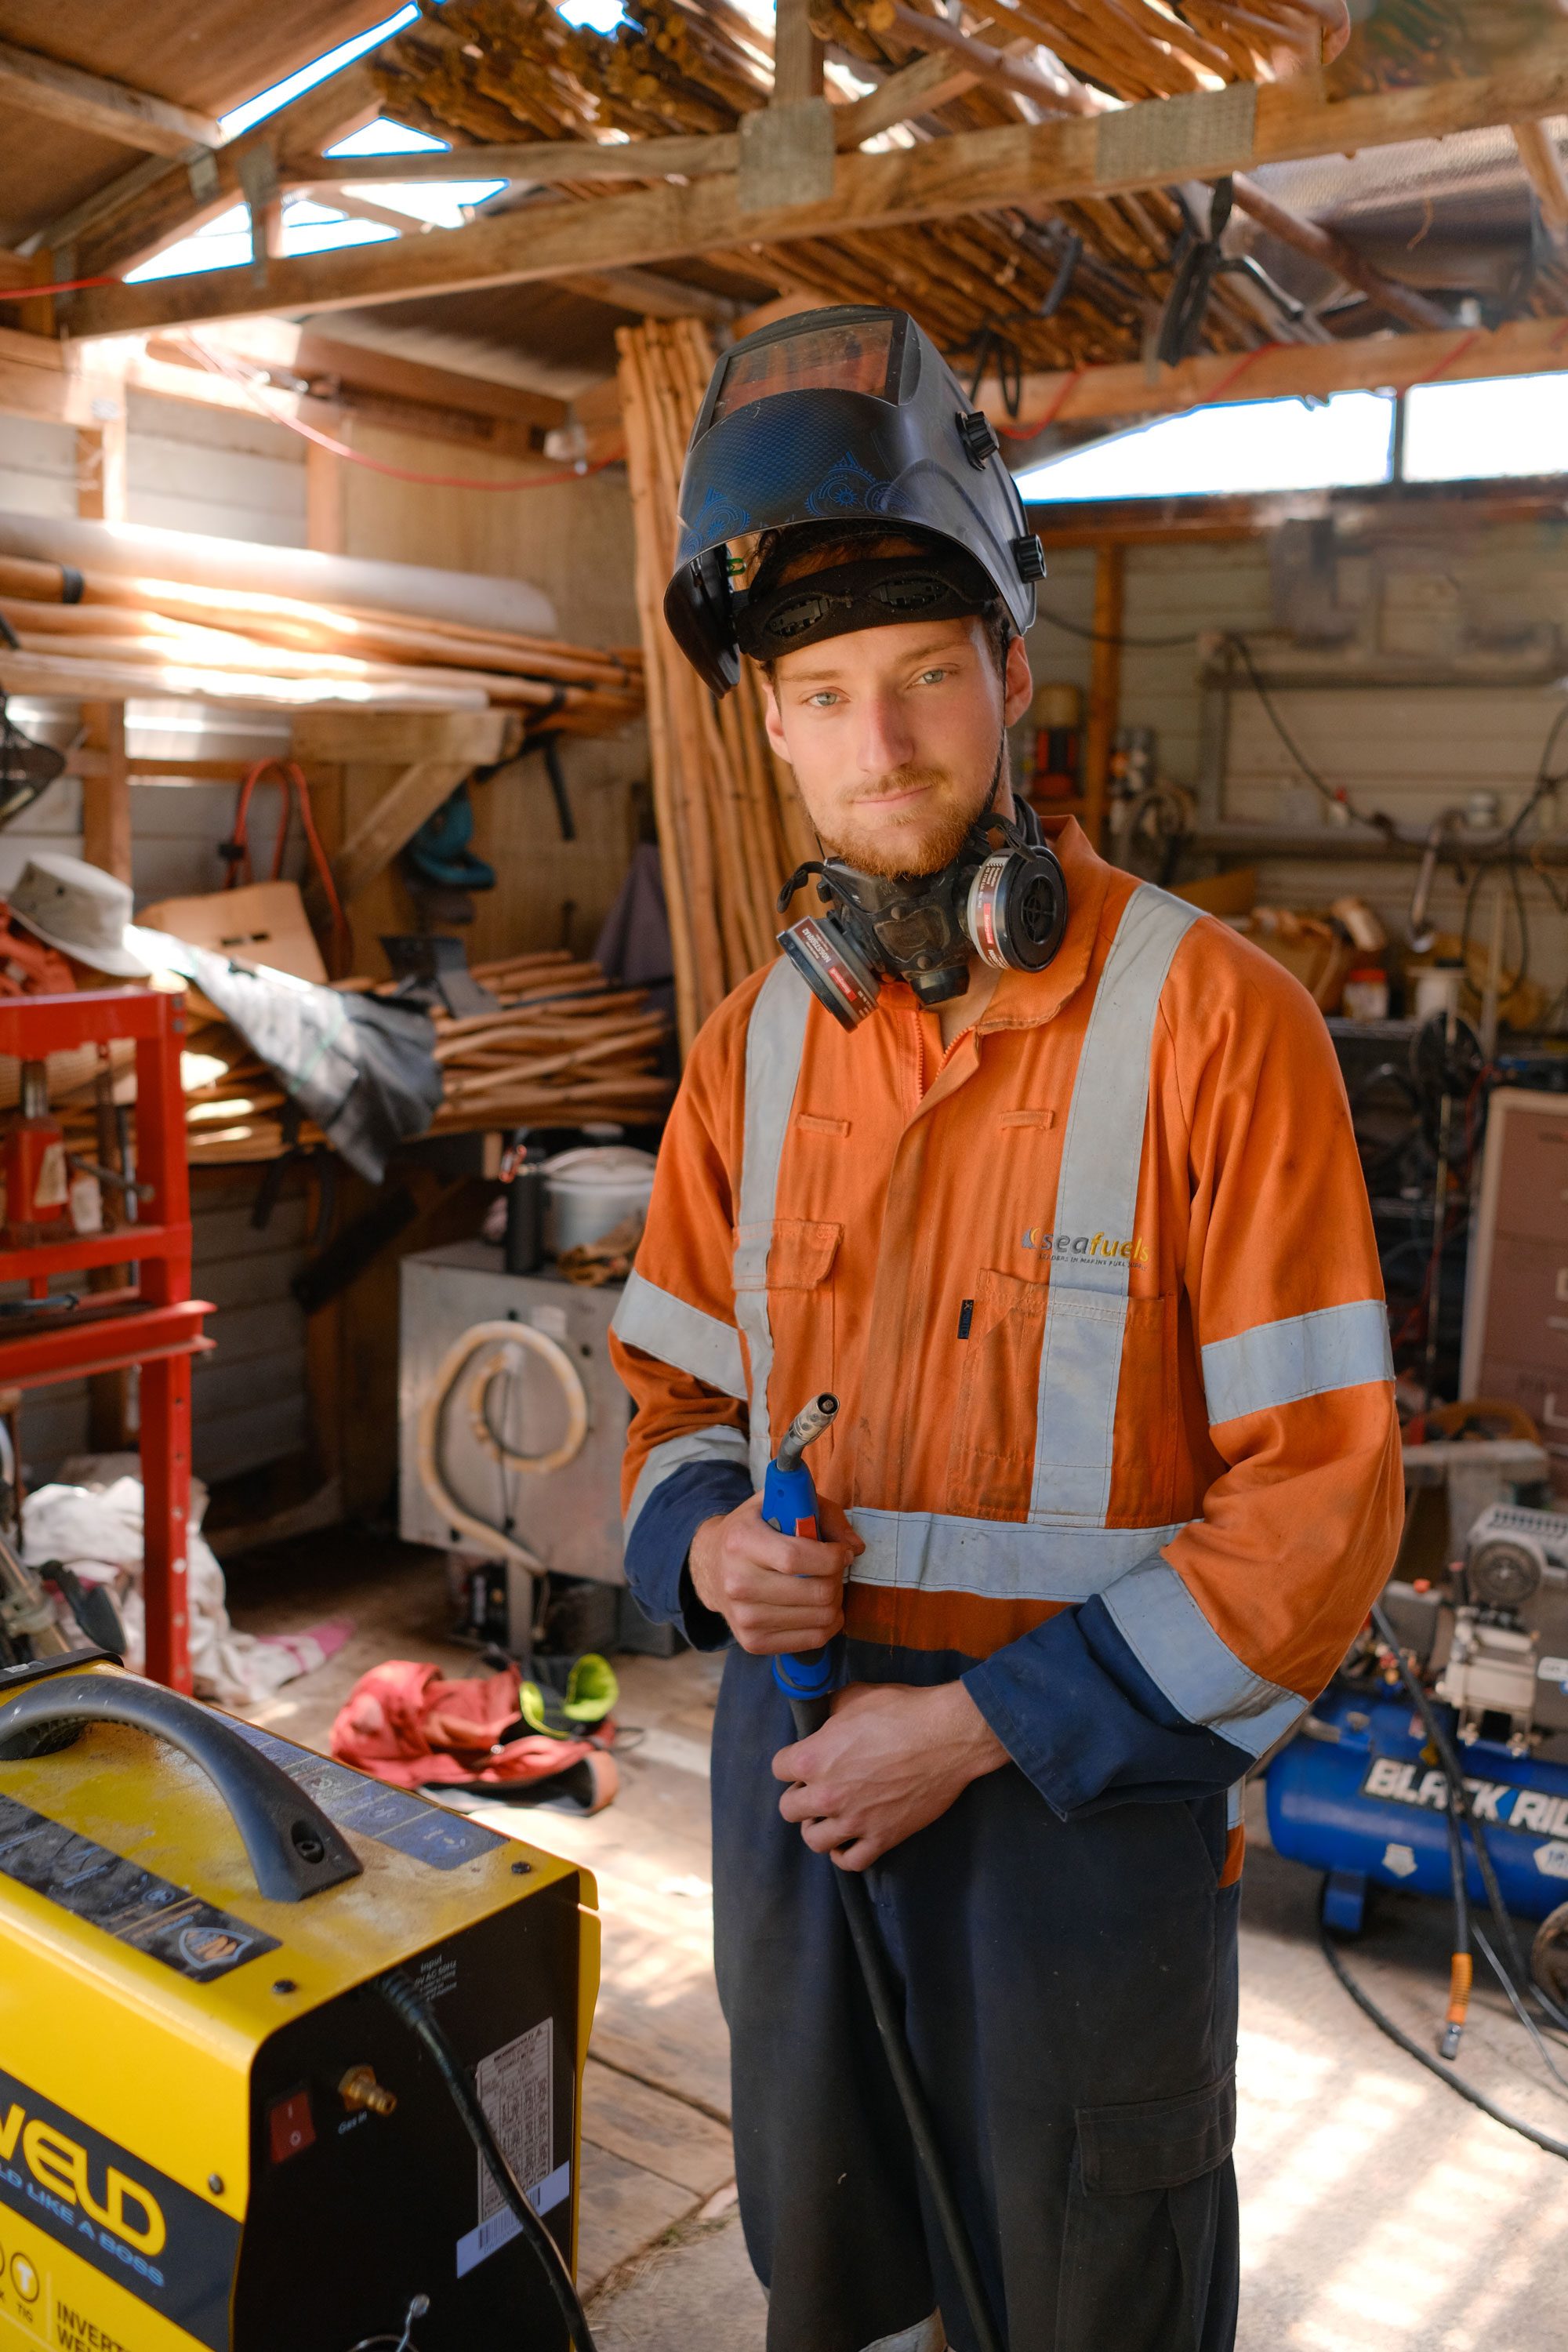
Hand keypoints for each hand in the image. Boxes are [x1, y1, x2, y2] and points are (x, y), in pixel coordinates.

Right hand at [688, 1490, 862, 1655]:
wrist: (712, 1566)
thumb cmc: (757, 1529)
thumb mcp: (782, 1503)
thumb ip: (824, 1515)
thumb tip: (856, 1548)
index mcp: (741, 1541)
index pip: (796, 1558)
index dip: (832, 1557)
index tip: (842, 1551)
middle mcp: (738, 1583)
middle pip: (815, 1592)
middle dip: (837, 1578)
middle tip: (833, 1569)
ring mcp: (744, 1618)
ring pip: (821, 1618)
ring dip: (835, 1601)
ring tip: (823, 1585)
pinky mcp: (752, 1642)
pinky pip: (813, 1640)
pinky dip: (827, 1623)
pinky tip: (818, 1606)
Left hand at [773, 1680, 1006, 1869]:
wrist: (947, 1736)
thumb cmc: (902, 1711)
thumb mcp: (855, 1697)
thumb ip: (829, 1710)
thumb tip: (822, 1715)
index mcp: (813, 1758)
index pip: (778, 1768)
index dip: (791, 1762)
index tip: (805, 1759)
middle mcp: (827, 1795)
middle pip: (788, 1809)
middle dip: (800, 1795)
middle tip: (818, 1785)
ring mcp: (855, 1821)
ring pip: (813, 1840)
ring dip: (817, 1826)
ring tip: (830, 1814)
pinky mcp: (882, 1838)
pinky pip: (850, 1861)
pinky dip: (844, 1853)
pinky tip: (848, 1839)